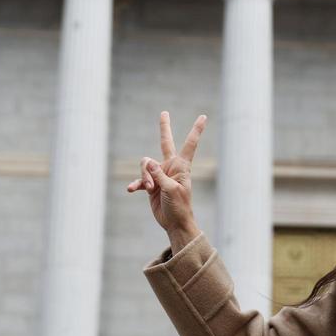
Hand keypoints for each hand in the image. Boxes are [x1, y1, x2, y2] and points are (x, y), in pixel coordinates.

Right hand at [126, 111, 205, 246]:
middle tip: (164, 112)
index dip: (196, 130)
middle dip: (164, 128)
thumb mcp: (170, 190)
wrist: (174, 223)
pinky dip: (136, 184)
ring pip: (145, 165)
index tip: (203, 116)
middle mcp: (171, 167)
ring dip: (145, 176)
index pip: (190, 144)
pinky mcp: (151, 185)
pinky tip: (131, 190)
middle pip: (166, 143)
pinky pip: (140, 180)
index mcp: (181, 166)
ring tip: (151, 189)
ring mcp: (160, 175)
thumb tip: (148, 161)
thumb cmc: (179, 206)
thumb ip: (159, 175)